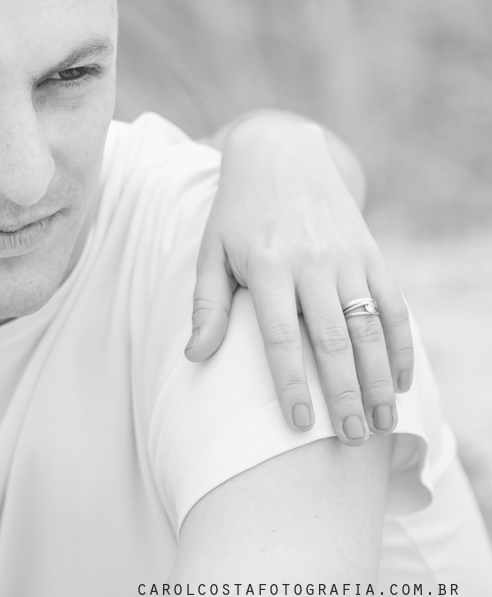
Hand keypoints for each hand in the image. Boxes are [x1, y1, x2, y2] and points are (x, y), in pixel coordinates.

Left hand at [187, 114, 413, 445]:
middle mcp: (313, 264)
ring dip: (378, 381)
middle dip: (344, 395)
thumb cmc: (237, 214)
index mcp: (268, 267)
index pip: (282, 338)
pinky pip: (393, 306)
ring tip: (380, 424)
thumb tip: (195, 357)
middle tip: (351, 440)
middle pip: (334, 341)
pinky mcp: (372, 253)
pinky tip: (399, 383)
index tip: (301, 426)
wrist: (282, 156)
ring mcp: (347, 258)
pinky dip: (401, 346)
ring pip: (370, 328)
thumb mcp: (211, 252)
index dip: (293, 384)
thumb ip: (208, 306)